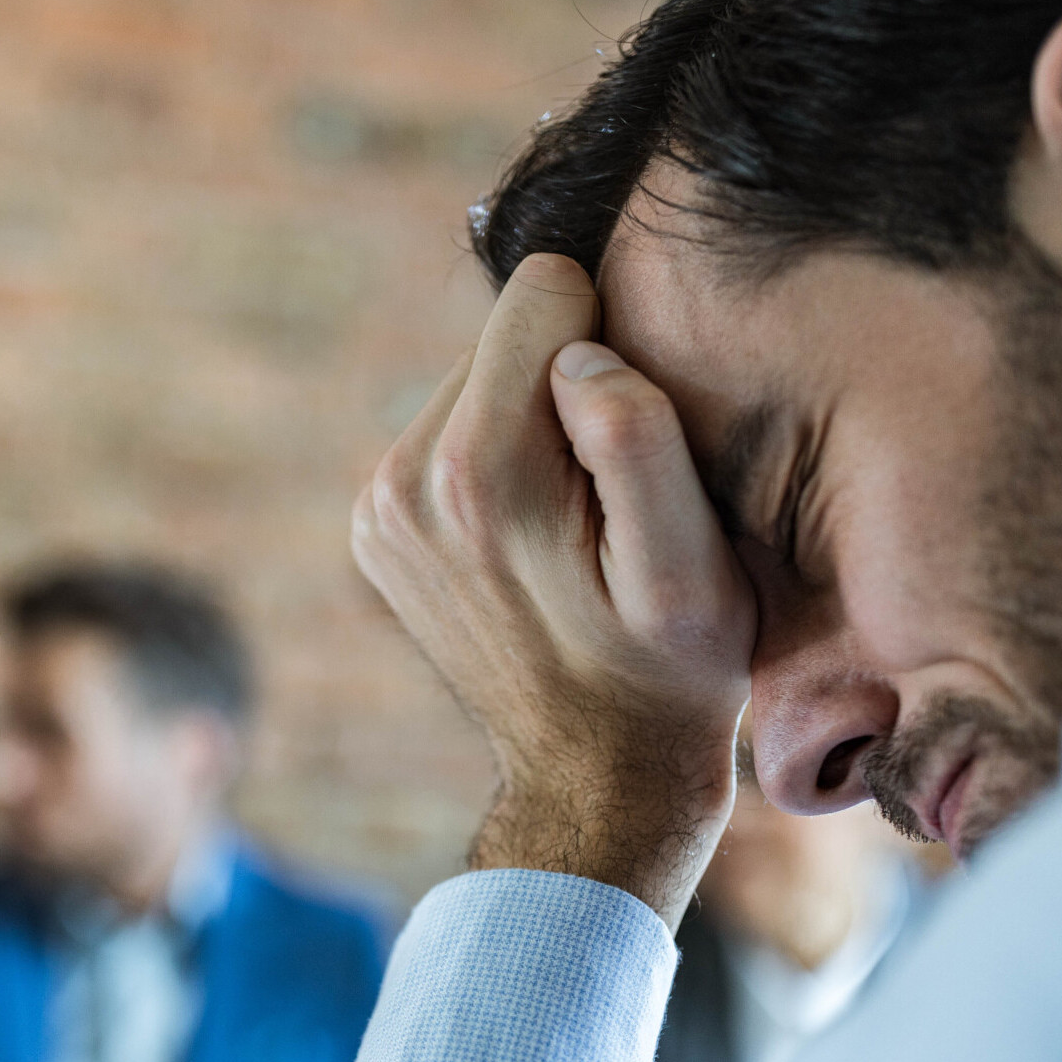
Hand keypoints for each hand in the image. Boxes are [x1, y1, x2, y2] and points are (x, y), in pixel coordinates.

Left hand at [352, 253, 754, 925]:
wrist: (597, 772)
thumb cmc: (669, 669)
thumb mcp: (688, 570)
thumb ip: (639, 442)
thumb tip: (580, 354)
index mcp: (476, 473)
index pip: (546, 289)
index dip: (614, 352)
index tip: (636, 446)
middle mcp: (401, 481)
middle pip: (506, 333)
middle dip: (566, 390)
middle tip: (609, 500)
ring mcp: (375, 507)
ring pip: (478, 380)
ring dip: (535, 430)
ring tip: (577, 527)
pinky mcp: (373, 524)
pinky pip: (450, 432)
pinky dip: (499, 466)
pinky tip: (536, 542)